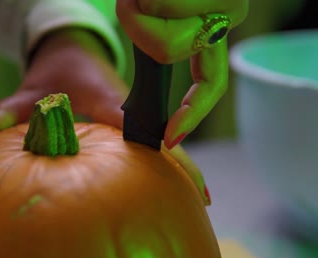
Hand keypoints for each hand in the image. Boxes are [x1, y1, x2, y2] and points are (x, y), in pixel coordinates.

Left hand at [0, 26, 210, 205]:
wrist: (73, 51)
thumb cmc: (55, 72)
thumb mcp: (29, 91)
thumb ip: (6, 112)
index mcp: (107, 101)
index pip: (139, 129)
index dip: (163, 152)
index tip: (182, 176)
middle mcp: (127, 108)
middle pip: (160, 139)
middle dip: (182, 166)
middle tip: (201, 200)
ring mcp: (132, 115)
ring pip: (160, 141)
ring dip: (178, 165)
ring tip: (196, 199)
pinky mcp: (131, 121)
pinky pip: (150, 142)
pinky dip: (165, 161)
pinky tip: (173, 184)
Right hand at [116, 0, 247, 148]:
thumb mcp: (144, 17)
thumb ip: (158, 45)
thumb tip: (161, 69)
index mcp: (207, 35)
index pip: (211, 82)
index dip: (191, 112)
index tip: (169, 138)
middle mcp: (223, 19)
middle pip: (172, 54)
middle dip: (143, 30)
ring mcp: (224, 5)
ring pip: (168, 38)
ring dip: (139, 12)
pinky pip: (165, 17)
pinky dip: (141, 5)